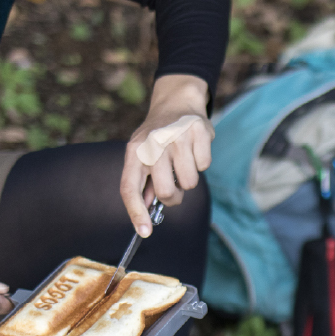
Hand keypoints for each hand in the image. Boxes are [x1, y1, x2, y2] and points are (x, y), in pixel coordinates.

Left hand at [122, 74, 213, 235]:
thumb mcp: (141, 155)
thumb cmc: (156, 138)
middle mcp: (153, 143)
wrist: (176, 103)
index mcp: (134, 151)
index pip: (130, 188)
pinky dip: (200, 163)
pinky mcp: (199, 131)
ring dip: (188, 179)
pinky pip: (204, 166)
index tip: (144, 232)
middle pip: (165, 191)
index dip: (136, 213)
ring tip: (182, 161)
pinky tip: (193, 149)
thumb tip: (146, 216)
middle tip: (173, 186)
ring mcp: (177, 136)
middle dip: (172, 197)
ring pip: (189, 182)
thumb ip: (142, 184)